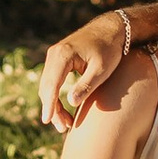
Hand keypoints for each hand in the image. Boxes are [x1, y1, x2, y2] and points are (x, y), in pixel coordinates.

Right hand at [38, 12, 132, 133]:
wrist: (111, 29)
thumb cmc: (109, 49)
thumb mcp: (101, 70)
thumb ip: (86, 85)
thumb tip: (71, 103)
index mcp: (63, 55)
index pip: (52, 84)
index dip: (50, 104)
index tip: (48, 121)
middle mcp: (54, 54)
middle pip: (46, 87)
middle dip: (52, 109)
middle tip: (63, 128)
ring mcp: (54, 56)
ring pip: (47, 85)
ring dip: (53, 104)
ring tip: (65, 124)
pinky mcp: (57, 59)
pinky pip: (52, 81)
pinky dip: (55, 96)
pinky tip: (64, 110)